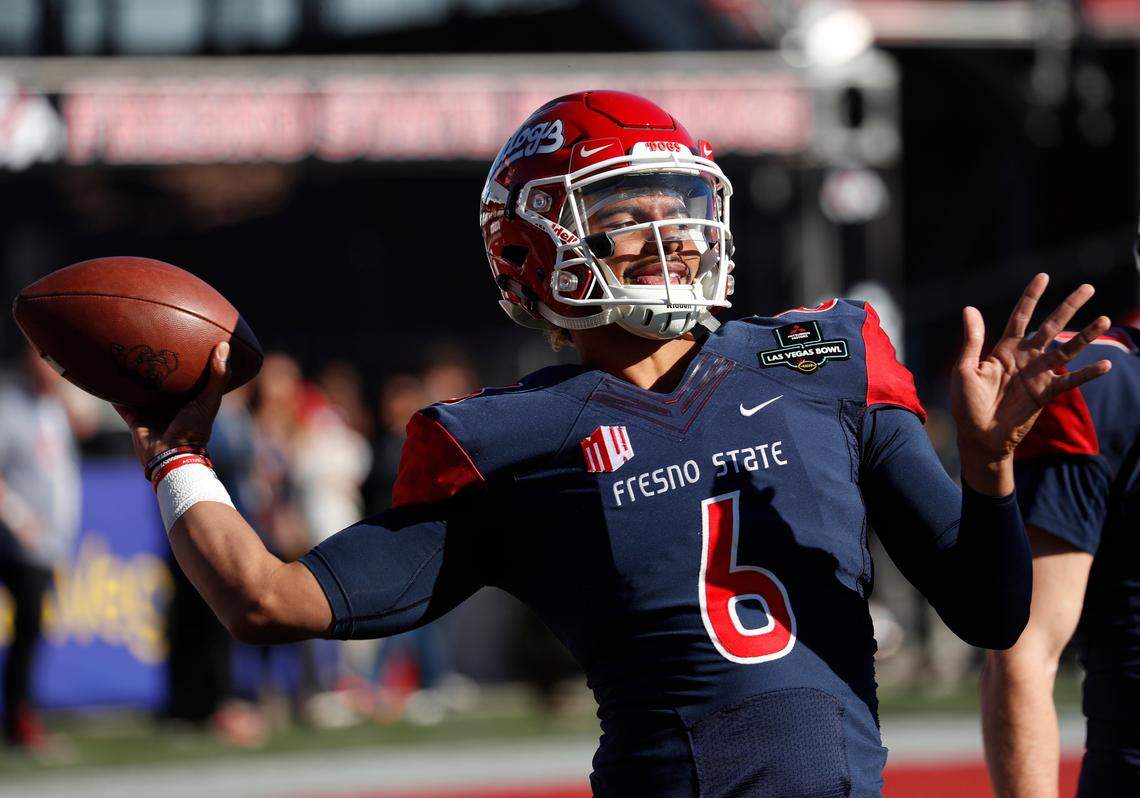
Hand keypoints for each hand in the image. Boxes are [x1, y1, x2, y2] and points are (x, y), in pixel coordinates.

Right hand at [116, 342, 230, 467]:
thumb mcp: (209, 400)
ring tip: (125, 353)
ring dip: (134, 376)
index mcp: (190, 398)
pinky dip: (113, 392)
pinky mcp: (135, 417)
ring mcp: (151, 409)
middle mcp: (170, 402)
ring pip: (141, 388)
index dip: (187, 359)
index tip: (184, 337)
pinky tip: (105, 375)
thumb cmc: (193, 429)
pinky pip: (121, 402)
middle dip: (155, 364)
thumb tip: (224, 346)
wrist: (170, 455)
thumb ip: (218, 376)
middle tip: (150, 340)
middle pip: (162, 380)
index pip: (189, 375)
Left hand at [952, 274, 1111, 471]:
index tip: (1044, 276)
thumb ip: (973, 340)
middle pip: (1049, 326)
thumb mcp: (965, 370)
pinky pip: (1070, 381)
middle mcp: (1024, 358)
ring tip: (1104, 319)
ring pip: (1066, 349)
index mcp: (1003, 350)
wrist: (978, 437)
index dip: (1031, 297)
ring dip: (1085, 335)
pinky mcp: (1046, 393)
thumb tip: (969, 308)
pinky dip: (1087, 373)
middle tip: (1088, 287)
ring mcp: (1038, 375)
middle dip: (1068, 307)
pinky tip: (1105, 365)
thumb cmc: (966, 404)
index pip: (1020, 317)